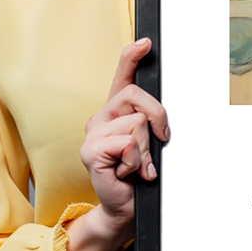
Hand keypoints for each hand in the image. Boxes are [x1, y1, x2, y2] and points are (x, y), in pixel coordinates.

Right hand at [65, 38, 169, 250]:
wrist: (125, 208)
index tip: (146, 42)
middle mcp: (101, 117)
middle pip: (137, 96)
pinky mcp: (90, 151)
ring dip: (146, 150)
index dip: (132, 56)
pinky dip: (136, 161)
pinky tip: (127, 173)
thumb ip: (151, 123)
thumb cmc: (139, 175)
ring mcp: (92, 133)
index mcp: (116, 111)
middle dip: (158, 118)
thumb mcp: (150, 143)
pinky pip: (127, 143)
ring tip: (137, 165)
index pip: (122, 76)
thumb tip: (161, 115)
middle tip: (159, 142)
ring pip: (137, 123)